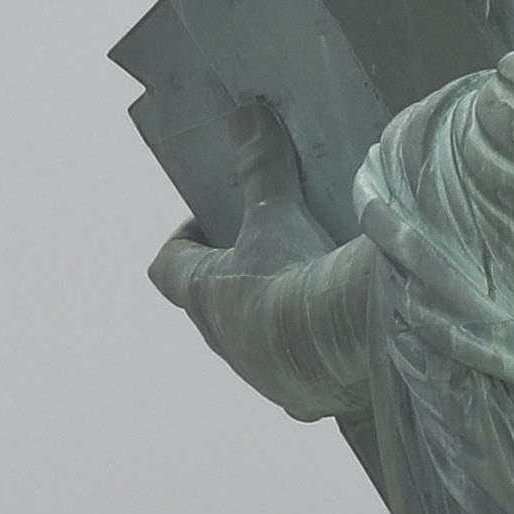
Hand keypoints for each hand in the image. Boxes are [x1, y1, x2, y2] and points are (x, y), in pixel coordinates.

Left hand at [149, 189, 378, 420]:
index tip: (208, 220)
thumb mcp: (277, 212)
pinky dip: (315, 359)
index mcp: (202, 297)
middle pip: (211, 308)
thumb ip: (259, 166)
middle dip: (235, 279)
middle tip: (269, 247)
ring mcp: (264, 378)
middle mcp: (225, 344)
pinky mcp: (307, 399)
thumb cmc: (296, 272)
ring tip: (311, 288)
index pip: (165, 269)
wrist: (348, 344)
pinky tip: (343, 337)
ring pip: (256, 346)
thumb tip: (244, 113)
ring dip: (274, 322)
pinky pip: (304, 380)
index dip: (183, 241)